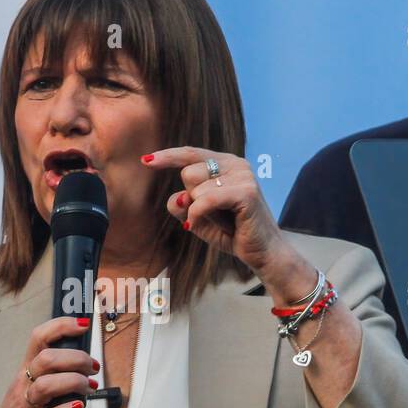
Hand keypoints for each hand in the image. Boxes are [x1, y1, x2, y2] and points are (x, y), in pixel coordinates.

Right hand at [0, 316, 98, 407]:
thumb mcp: (33, 389)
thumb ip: (54, 375)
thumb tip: (84, 362)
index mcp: (26, 371)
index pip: (40, 337)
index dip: (62, 326)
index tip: (83, 324)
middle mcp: (24, 385)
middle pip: (47, 359)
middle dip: (76, 358)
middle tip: (92, 367)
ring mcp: (27, 407)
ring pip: (46, 385)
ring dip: (74, 382)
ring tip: (88, 387)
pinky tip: (78, 406)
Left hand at [146, 146, 289, 276]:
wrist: (262, 253)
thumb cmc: (232, 233)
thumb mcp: (197, 218)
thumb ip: (181, 204)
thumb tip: (178, 196)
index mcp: (226, 164)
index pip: (191, 154)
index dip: (168, 156)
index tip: (145, 161)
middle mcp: (236, 164)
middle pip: (188, 172)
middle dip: (191, 198)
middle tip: (215, 214)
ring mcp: (243, 175)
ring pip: (195, 187)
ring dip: (200, 211)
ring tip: (223, 220)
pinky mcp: (246, 192)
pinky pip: (205, 200)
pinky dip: (200, 215)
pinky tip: (213, 226)